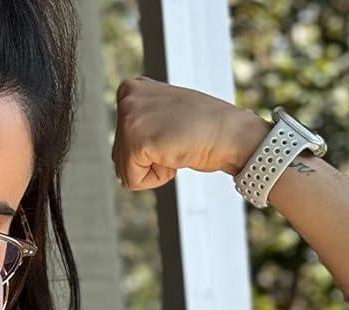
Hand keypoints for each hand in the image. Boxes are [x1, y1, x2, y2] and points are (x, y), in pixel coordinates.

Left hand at [111, 76, 261, 186]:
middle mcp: (127, 97)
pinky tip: (174, 155)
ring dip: (153, 169)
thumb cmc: (203, 128)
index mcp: (132, 89)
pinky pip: (132, 181)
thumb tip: (120, 152)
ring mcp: (129, 116)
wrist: (229, 133)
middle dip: (148, 160)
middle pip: (119, 157)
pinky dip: (156, 178)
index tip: (173, 132)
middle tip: (176, 140)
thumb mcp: (165, 114)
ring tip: (175, 145)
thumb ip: (143, 121)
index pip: (122, 142)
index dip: (149, 149)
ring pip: (125, 170)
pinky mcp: (135, 140)